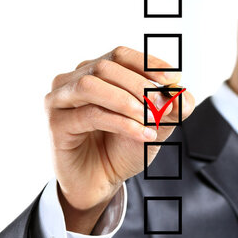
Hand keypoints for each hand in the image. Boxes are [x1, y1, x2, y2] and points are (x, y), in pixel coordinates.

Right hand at [44, 46, 194, 233]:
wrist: (99, 182)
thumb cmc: (120, 148)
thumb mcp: (153, 126)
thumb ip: (170, 108)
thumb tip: (181, 93)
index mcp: (92, 72)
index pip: (119, 55)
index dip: (146, 62)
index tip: (173, 79)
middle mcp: (71, 81)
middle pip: (104, 67)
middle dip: (139, 84)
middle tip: (163, 104)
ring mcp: (58, 100)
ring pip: (90, 85)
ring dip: (125, 100)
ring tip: (151, 118)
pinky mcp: (56, 123)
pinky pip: (89, 115)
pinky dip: (121, 122)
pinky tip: (142, 134)